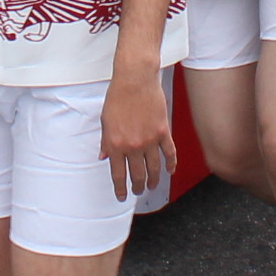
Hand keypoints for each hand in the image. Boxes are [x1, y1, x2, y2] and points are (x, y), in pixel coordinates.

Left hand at [100, 63, 174, 197]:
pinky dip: (171, 164)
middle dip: (138, 187)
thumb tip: (103, 156)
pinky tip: (170, 171)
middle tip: (138, 191)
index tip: (122, 195)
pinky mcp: (163, 132)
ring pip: (154, 168)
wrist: (135, 80)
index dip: (120, 188)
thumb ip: (105, 141)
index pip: (118, 174)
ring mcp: (149, 140)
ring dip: (154, 180)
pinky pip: (169, 153)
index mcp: (115, 144)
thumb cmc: (118, 96)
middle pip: (137, 175)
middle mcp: (132, 146)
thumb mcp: (105, 120)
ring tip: (153, 186)